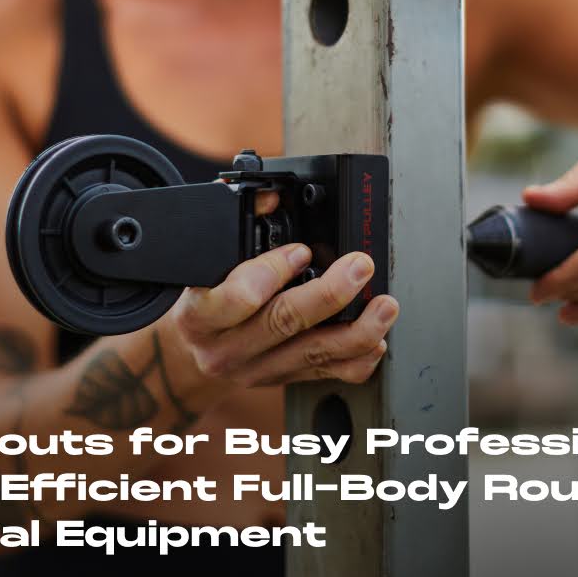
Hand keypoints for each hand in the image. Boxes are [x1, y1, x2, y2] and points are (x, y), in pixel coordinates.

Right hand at [160, 191, 397, 387]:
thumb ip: (234, 231)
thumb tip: (270, 197)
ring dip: (357, 329)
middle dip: (329, 293)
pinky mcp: (284, 379)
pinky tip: (375, 340)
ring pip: (314, 353)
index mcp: (201, 316)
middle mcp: (229, 348)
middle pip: (285, 322)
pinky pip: (328, 374)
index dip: (275, 270)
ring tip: (384, 306)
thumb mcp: (200, 269)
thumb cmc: (203, 304)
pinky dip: (358, 359)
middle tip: (360, 267)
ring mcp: (258, 369)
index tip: (300, 251)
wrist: (193, 357)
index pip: (240, 298)